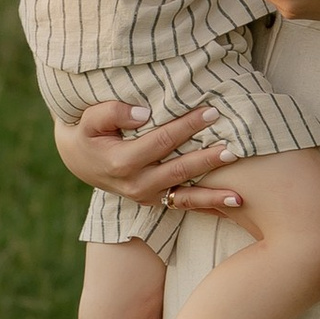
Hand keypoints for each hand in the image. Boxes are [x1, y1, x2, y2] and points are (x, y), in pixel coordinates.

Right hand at [53, 97, 245, 215]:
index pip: (161, 141)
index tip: (211, 112)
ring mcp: (145, 197)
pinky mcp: (154, 202)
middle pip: (178, 170)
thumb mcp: (90, 119)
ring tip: (239, 193)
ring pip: (184, 196)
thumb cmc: (89, 132)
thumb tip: (145, 113)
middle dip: (208, 159)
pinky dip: (207, 207)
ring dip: (212, 195)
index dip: (187, 126)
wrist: (80, 160)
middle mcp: (135, 184)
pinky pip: (183, 206)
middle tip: (234, 147)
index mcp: (121, 162)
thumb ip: (113, 112)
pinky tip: (231, 206)